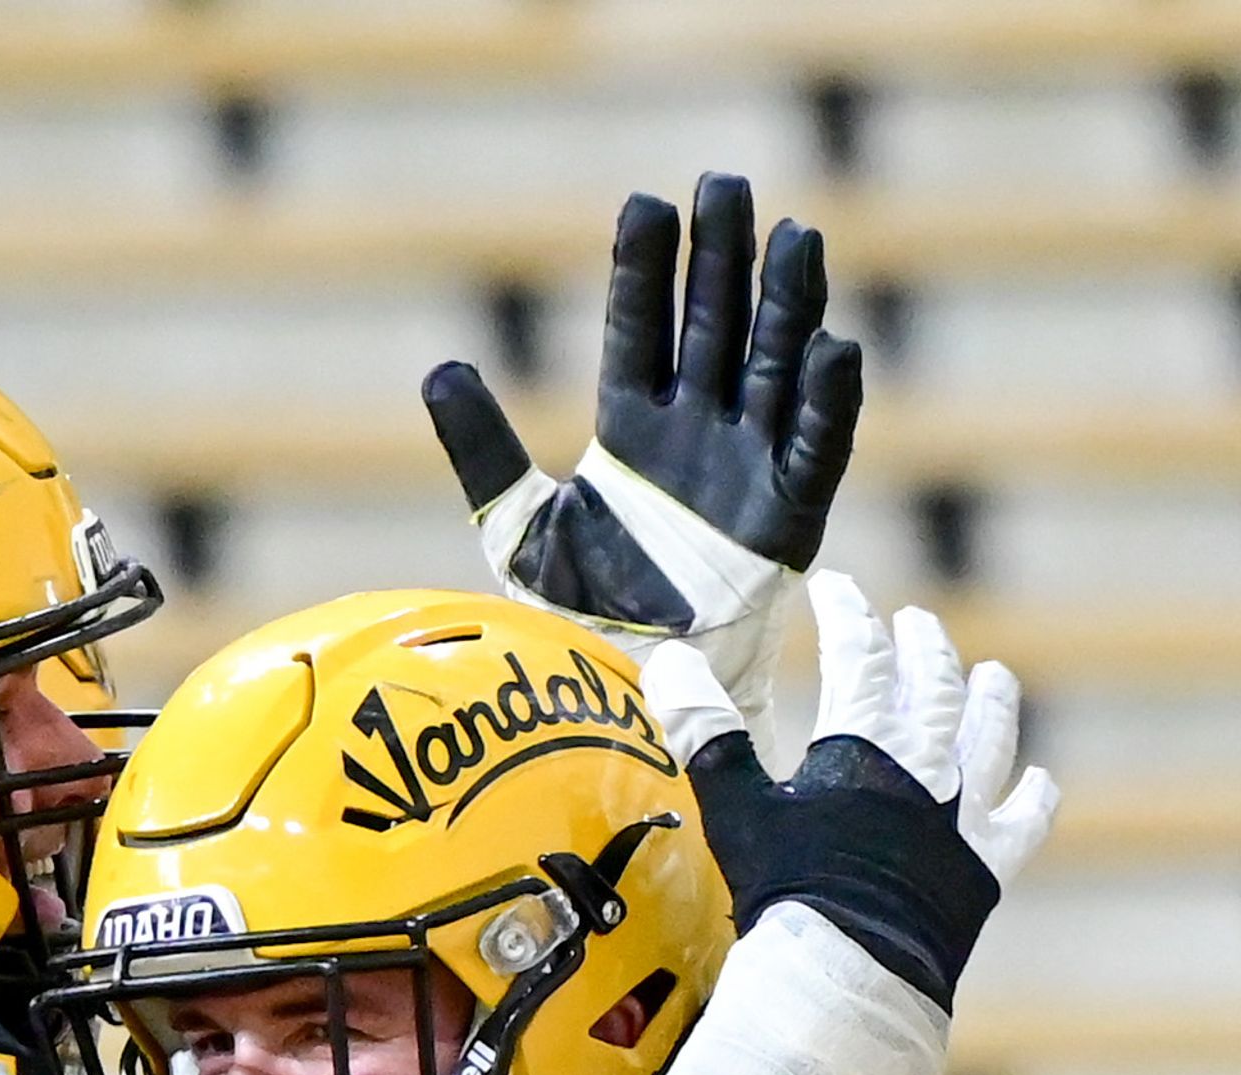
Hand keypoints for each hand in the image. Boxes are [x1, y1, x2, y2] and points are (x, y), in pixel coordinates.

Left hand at [427, 175, 860, 733]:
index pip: (639, 333)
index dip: (643, 273)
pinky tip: (831, 347)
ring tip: (791, 235)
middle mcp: (697, 435)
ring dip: (787, 304)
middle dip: (721, 259)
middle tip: (725, 184)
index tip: (645, 204)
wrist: (624, 692)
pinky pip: (818, 448)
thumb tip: (440, 369)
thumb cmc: (579, 618)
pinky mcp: (788, 516)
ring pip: (773, 366)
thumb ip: (484, 451)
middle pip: (714, 327)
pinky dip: (826, 401)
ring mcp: (747, 468)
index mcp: (633, 433)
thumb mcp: (517, 529)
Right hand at [642, 573, 1053, 1009]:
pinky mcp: (986, 863)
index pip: (858, 656)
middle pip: (932, 686)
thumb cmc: (788, 889)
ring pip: (988, 736)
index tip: (834, 589)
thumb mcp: (736, 806)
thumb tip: (670, 661)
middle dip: (921, 648)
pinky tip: (1036, 779)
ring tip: (991, 676)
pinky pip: (1023, 818)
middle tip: (915, 625)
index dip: (845, 615)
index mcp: (863, 741)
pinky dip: (1032, 795)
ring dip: (990, 702)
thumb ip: (707, 732)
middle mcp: (926, 763)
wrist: (850, 967)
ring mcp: (964, 811)